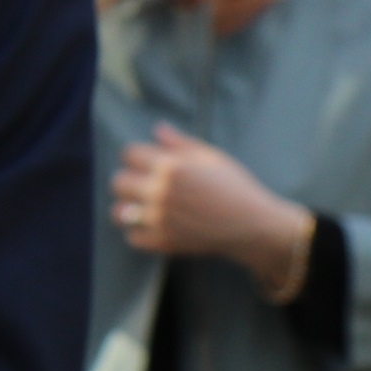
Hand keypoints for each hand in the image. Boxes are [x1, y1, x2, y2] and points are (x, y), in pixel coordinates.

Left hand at [110, 123, 308, 276]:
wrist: (252, 225)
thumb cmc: (235, 187)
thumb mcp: (211, 158)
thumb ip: (181, 143)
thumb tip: (158, 128)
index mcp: (171, 167)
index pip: (129, 154)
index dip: (136, 156)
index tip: (146, 162)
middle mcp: (160, 192)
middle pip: (118, 182)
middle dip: (129, 180)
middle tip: (142, 185)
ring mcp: (159, 219)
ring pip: (118, 212)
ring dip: (127, 208)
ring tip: (141, 207)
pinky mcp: (163, 242)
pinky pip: (132, 237)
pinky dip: (139, 232)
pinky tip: (152, 226)